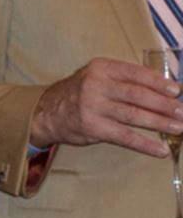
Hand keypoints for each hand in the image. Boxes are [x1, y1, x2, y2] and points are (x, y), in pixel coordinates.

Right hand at [29, 57, 182, 155]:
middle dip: (164, 105)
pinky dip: (144, 144)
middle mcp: (95, 85)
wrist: (47, 112)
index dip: (158, 83)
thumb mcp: (96, 77)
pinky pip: (124, 137)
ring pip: (133, 115)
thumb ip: (123, 80)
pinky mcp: (92, 127)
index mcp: (100, 68)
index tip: (176, 91)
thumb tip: (163, 91)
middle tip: (182, 112)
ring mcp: (93, 106)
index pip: (135, 73)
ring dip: (159, 123)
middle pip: (137, 95)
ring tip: (178, 128)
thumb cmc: (80, 94)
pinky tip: (160, 150)